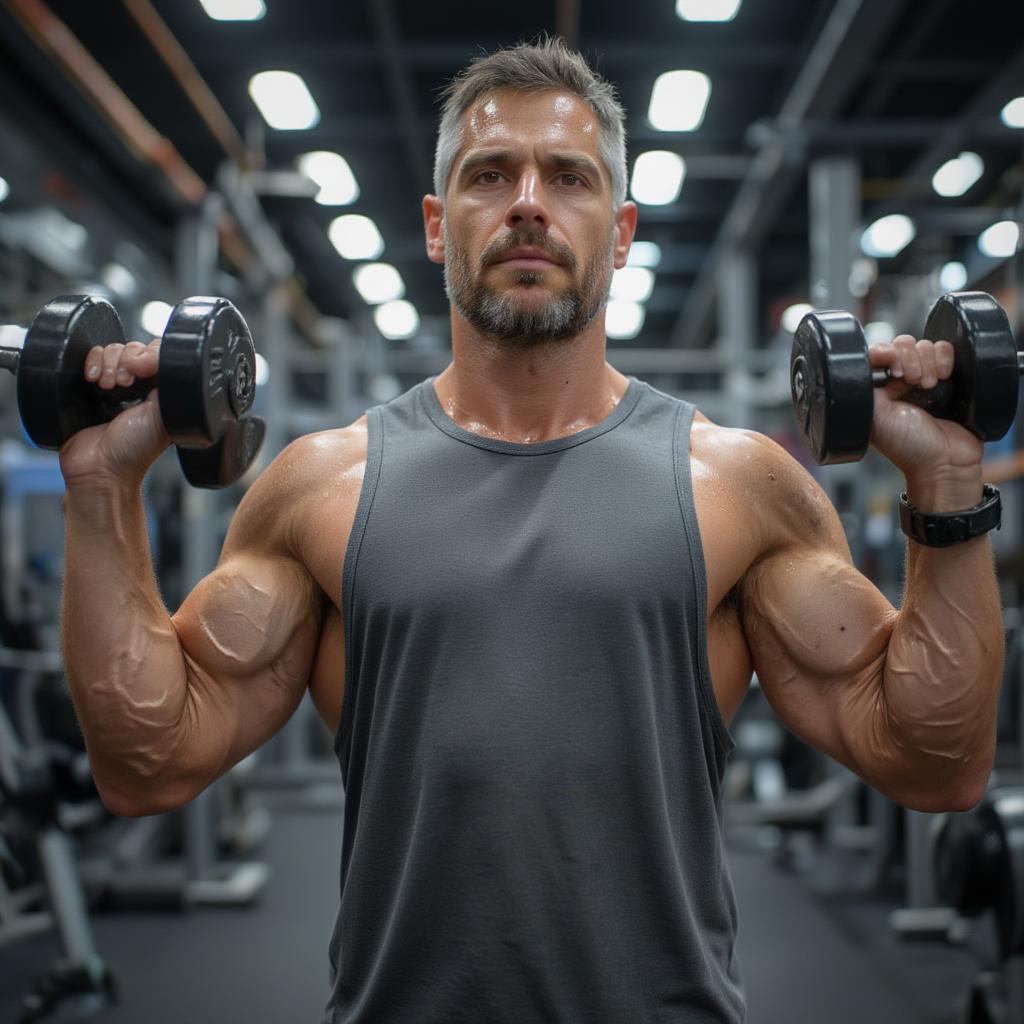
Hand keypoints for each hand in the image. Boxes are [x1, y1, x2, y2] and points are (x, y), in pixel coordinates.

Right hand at [58, 340, 171, 490]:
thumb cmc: (135, 449)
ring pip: (113, 350)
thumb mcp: (163, 415)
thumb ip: (169, 384)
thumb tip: (165, 359)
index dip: (149, 355)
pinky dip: (92, 363)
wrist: (100, 467)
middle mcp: (140, 385)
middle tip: (125, 384)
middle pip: (134, 349)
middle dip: (127, 361)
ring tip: (108, 387)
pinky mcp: (90, 385)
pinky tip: (93, 381)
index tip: (141, 369)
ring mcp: (114, 383)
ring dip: (109, 363)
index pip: (159, 354)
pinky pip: (91, 357)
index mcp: (161, 391)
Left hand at [868, 334, 983, 508]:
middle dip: (907, 359)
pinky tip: (943, 379)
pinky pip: (945, 351)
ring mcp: (925, 377)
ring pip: (924, 346)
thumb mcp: (875, 418)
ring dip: (927, 362)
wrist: (945, 461)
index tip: (892, 366)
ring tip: (927, 386)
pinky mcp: (950, 377)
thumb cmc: (907, 446)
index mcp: (879, 388)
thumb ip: (864, 390)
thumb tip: (859, 365)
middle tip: (911, 382)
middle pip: (902, 345)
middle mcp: (900, 381)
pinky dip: (944, 359)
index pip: (878, 352)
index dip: (885, 352)